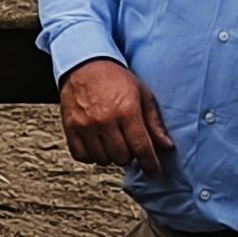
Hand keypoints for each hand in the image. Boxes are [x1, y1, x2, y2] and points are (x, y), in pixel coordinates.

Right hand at [55, 57, 174, 171]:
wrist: (85, 65)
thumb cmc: (115, 78)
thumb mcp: (143, 95)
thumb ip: (154, 122)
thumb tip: (166, 146)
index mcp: (127, 110)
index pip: (142, 148)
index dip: (150, 164)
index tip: (154, 172)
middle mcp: (105, 120)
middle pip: (122, 157)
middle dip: (130, 155)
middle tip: (129, 144)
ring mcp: (86, 125)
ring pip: (103, 159)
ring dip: (111, 156)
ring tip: (113, 142)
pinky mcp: (70, 128)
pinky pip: (82, 156)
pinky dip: (91, 155)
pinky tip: (97, 144)